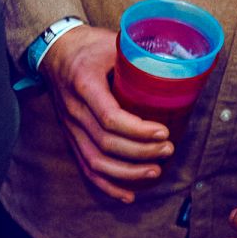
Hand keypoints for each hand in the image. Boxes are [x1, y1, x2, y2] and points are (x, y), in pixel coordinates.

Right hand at [41, 24, 172, 201]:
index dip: (138, 130)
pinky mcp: (71, 137)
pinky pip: (86, 168)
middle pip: (106, 143)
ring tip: (155, 171)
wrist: (55, 50)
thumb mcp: (113, 42)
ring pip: (95, 161)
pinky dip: (107, 185)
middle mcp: (74, 110)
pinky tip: (128, 195)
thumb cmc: (90, 45)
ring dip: (127, 173)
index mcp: (84, 83)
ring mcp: (70, 127)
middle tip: (168, 150)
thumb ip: (140, 55)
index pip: (109, 117)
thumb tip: (180, 65)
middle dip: (140, 153)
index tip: (163, 132)